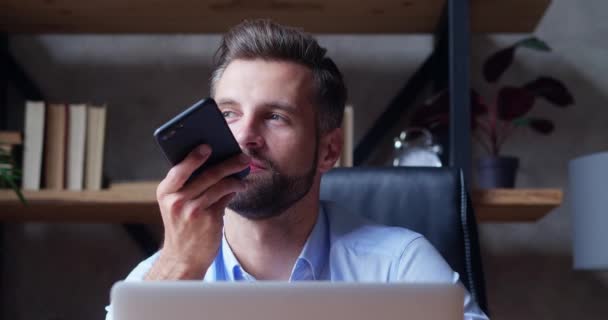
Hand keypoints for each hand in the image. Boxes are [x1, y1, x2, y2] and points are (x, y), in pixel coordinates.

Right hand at [145, 144, 249, 279]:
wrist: (182, 258)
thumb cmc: (182, 226)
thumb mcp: (176, 205)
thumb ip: (188, 185)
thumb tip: (215, 162)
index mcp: (165, 192)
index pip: (180, 169)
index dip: (194, 157)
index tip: (208, 146)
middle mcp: (177, 201)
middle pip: (207, 174)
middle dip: (228, 163)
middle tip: (242, 156)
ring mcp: (193, 211)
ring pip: (220, 185)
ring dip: (235, 178)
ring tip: (243, 175)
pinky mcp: (209, 220)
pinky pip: (225, 199)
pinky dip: (233, 191)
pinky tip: (238, 188)